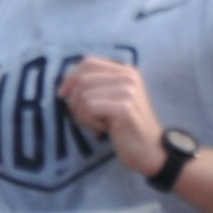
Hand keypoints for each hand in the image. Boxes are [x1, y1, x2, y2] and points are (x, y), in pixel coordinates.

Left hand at [57, 57, 164, 176]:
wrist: (149, 149)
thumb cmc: (125, 126)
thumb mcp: (110, 100)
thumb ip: (95, 86)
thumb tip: (65, 83)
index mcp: (125, 71)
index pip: (89, 63)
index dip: (70, 78)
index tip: (63, 95)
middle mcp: (129, 77)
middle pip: (83, 79)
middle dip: (75, 101)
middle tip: (85, 119)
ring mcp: (128, 91)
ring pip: (84, 95)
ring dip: (82, 114)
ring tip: (96, 125)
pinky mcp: (125, 107)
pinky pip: (89, 107)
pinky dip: (89, 121)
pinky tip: (101, 129)